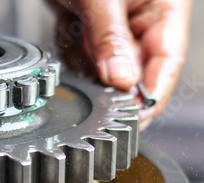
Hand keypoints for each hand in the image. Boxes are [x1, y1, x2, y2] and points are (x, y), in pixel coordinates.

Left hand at [47, 0, 190, 130]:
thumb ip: (111, 39)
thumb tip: (123, 81)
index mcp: (163, 9)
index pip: (166, 64)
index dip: (149, 95)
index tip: (132, 118)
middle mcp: (142, 22)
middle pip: (131, 72)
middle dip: (105, 70)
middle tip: (88, 51)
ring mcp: (116, 29)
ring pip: (102, 70)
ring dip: (83, 56)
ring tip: (76, 24)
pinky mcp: (93, 33)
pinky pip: (82, 59)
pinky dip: (70, 49)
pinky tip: (68, 24)